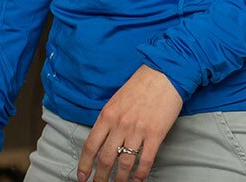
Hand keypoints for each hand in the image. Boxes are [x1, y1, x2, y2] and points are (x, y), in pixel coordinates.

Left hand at [76, 66, 180, 180]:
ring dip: (120, 179)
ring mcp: (137, 130)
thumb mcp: (116, 99)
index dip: (85, 164)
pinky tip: (138, 181)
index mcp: (107, 114)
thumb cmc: (140, 85)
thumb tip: (102, 139)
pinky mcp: (155, 134)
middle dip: (100, 177)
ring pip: (124, 164)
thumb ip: (108, 119)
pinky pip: (145, 161)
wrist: (163, 74)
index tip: (82, 176)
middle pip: (106, 158)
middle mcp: (119, 124)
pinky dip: (140, 175)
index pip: (91, 145)